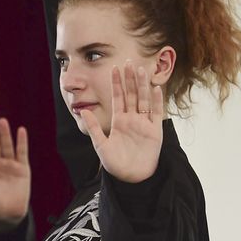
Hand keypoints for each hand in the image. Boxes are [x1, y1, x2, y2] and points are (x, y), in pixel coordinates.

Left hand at [81, 63, 163, 182]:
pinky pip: (156, 113)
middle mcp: (132, 119)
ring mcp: (144, 124)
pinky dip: (157, 101)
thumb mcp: (101, 145)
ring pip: (143, 100)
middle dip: (130, 79)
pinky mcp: (155, 132)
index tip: (114, 68)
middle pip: (131, 94)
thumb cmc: (115, 164)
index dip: (116, 83)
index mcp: (118, 121)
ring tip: (141, 70)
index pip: (117, 97)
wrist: (131, 178)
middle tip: (128, 61)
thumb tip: (82, 111)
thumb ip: (94, 127)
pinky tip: (156, 88)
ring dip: (142, 85)